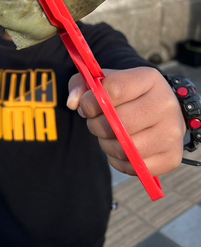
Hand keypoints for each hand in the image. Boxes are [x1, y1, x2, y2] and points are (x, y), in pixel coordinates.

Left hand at [67, 67, 185, 176]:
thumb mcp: (104, 80)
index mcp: (149, 79)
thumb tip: (74, 103)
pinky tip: (119, 148)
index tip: (86, 105)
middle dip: (97, 125)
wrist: (158, 108)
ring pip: (126, 148)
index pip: (114, 90)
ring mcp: (172, 132)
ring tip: (107, 135)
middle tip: (95, 122)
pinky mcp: (172, 157)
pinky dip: (119, 161)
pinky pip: (134, 167)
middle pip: (120, 122)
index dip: (92, 101)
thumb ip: (82, 85)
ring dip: (106, 144)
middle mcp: (166, 104)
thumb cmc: (126, 94)